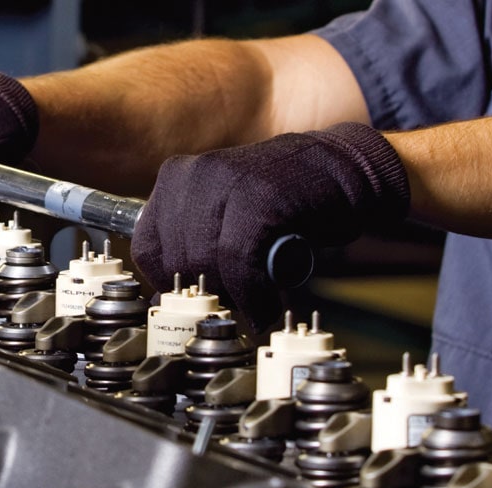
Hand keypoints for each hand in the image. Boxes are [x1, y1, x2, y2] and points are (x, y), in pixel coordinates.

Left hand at [131, 122, 409, 333]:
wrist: (344, 170)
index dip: (170, 284)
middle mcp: (196, 174)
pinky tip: (268, 306)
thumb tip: (170, 294)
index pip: (147, 246)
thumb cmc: (286, 201)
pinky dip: (255, 293)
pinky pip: (242, 260)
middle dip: (208, 293)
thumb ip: (197, 241)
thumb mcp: (228, 212)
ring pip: (208, 261)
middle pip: (179, 259)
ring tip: (255, 312)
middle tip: (235, 309)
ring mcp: (227, 180)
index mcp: (179, 177)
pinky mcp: (261, 196)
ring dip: (234, 298)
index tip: (195, 301)